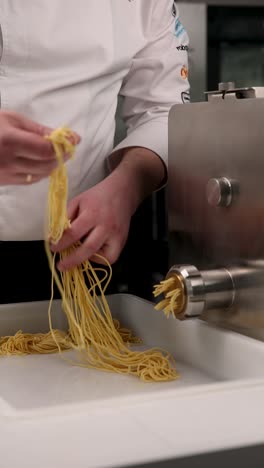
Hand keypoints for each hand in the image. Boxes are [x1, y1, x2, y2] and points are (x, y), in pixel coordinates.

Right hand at [0, 110, 79, 184]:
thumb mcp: (11, 119)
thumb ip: (38, 129)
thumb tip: (65, 136)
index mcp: (11, 142)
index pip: (46, 150)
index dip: (64, 146)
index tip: (74, 140)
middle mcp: (9, 162)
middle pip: (47, 165)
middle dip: (62, 157)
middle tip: (68, 147)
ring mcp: (6, 175)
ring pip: (40, 175)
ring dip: (52, 165)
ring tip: (55, 153)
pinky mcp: (4, 182)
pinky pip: (29, 180)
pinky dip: (40, 172)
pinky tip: (40, 162)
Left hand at [52, 146, 164, 269]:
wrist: (122, 193)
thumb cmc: (96, 197)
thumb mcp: (77, 201)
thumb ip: (66, 217)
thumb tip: (54, 236)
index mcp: (92, 214)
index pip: (74, 233)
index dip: (61, 243)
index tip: (53, 248)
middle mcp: (106, 226)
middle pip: (89, 248)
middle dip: (73, 260)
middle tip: (61, 266)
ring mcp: (116, 235)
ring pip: (103, 257)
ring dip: (88, 260)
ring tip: (78, 257)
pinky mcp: (123, 240)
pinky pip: (111, 257)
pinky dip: (101, 259)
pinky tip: (93, 253)